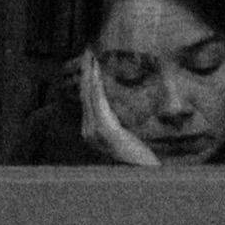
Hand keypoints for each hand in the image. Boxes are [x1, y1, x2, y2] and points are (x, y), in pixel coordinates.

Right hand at [79, 49, 160, 166]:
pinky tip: (96, 71)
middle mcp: (88, 130)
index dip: (85, 78)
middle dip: (85, 70)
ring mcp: (94, 130)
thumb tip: (112, 107)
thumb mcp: (121, 136)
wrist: (140, 173)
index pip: (86, 99)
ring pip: (89, 94)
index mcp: (90, 130)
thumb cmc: (135, 157)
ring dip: (89, 72)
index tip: (88, 61)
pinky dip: (96, 83)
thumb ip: (113, 122)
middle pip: (84, 93)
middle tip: (87, 50)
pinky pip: (98, 101)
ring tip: (90, 55)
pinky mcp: (105, 129)